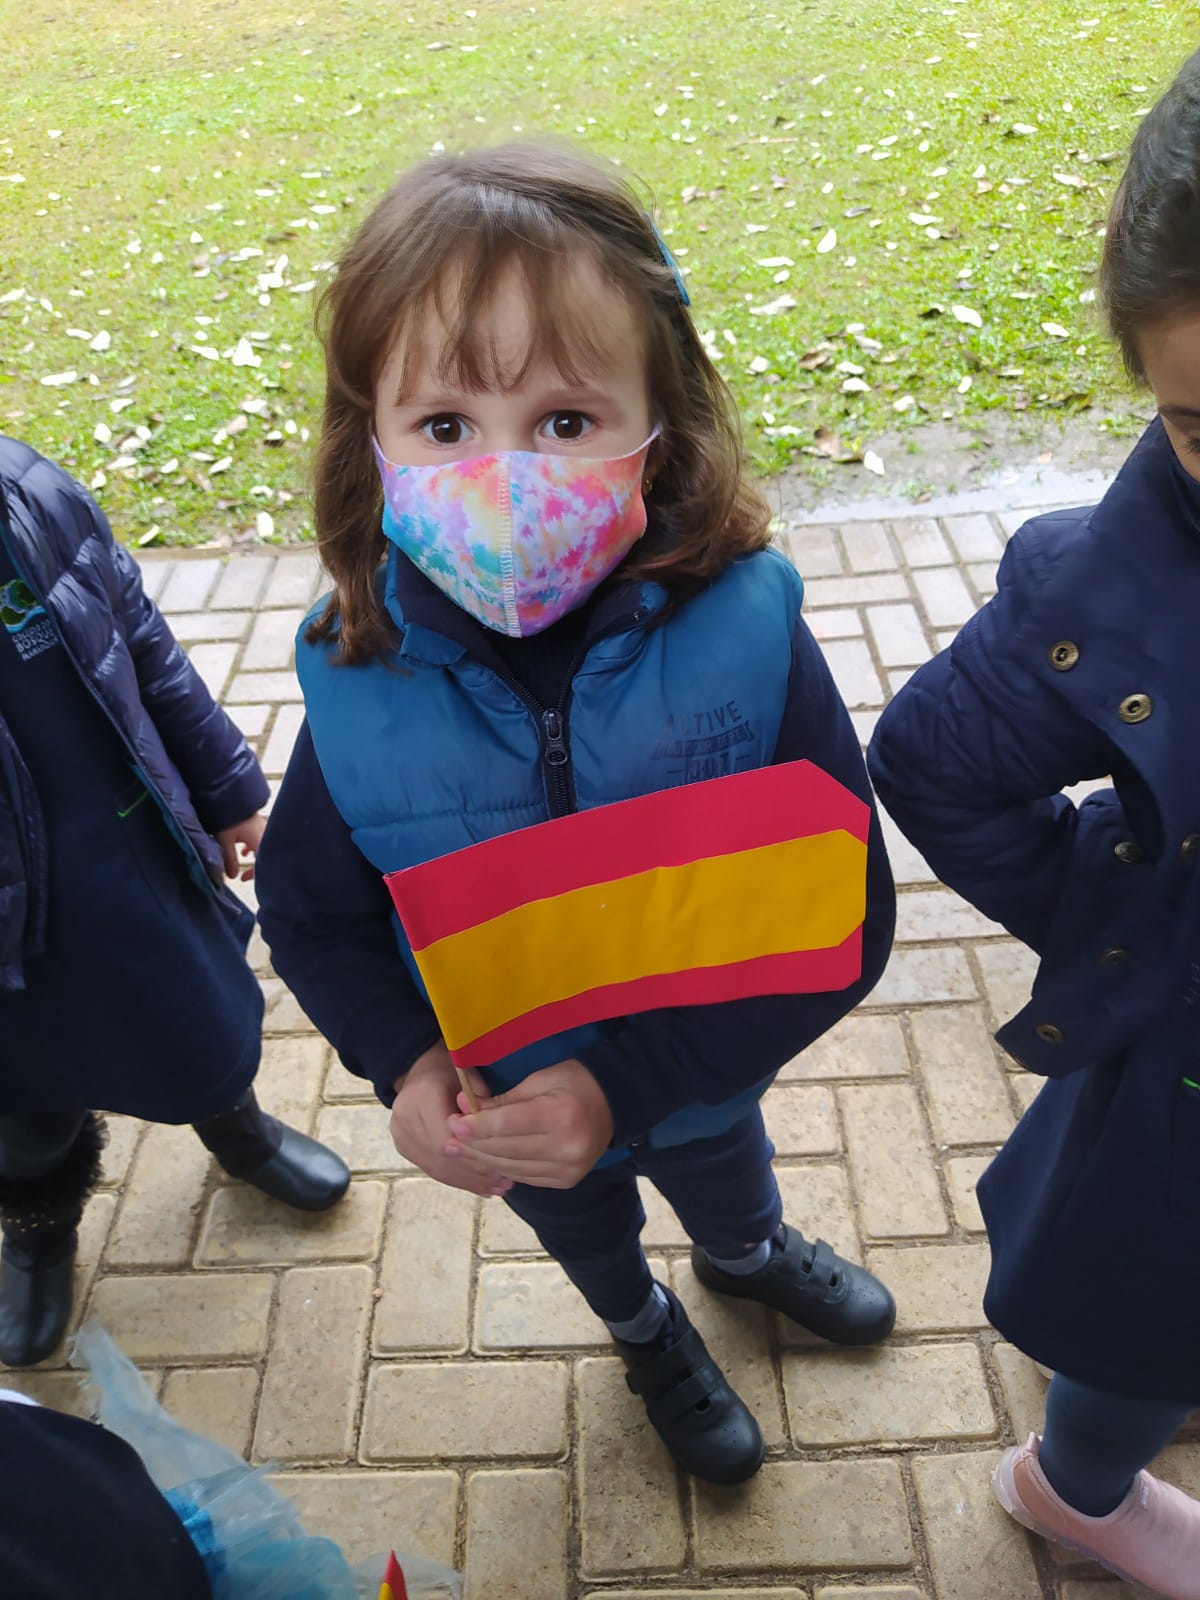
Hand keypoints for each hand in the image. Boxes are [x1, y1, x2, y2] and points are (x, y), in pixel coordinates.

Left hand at [214, 812, 266, 880]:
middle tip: (247, 871)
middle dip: (258, 864)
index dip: (254, 874)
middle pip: (266, 854)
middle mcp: (266, 834)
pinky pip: (260, 836)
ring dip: (255, 852)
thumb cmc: (229, 817)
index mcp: (261, 841)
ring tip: (244, 855)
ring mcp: (263, 826)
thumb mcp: (225, 841)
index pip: (263, 863)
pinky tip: (244, 843)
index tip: (243, 879)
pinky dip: (253, 843)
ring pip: (263, 844)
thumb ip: (230, 860)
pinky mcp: (258, 821)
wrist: (229, 795)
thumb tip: (233, 875)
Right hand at [389, 1043, 511, 1198]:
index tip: (499, 1163)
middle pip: (440, 1158)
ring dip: (469, 1181)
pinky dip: (460, 1180)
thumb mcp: (469, 1074)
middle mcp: (404, 1119)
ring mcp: (401, 1137)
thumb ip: (480, 1100)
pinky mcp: (405, 1149)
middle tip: (505, 1182)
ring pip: (437, 1168)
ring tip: (499, 1188)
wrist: (419, 1069)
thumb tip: (494, 1129)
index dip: (470, 1155)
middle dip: (474, 1172)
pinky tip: (483, 1188)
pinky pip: (433, 1170)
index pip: (443, 1139)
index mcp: (420, 1097)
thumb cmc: (450, 1069)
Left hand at [445, 1058, 613, 1189]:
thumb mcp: (538, 1080)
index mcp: (561, 1115)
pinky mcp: (568, 1180)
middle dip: (473, 1145)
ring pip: (512, 1168)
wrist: (613, 1102)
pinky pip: (525, 1177)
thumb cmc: (573, 1082)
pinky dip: (504, 1168)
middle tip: (450, 1138)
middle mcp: (567, 1147)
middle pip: (506, 1150)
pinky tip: (488, 1159)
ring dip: (484, 1160)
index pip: (506, 1125)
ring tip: (461, 1150)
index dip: (475, 1127)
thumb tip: (463, 1109)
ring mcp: (570, 1169)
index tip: (453, 1123)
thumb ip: (502, 1100)